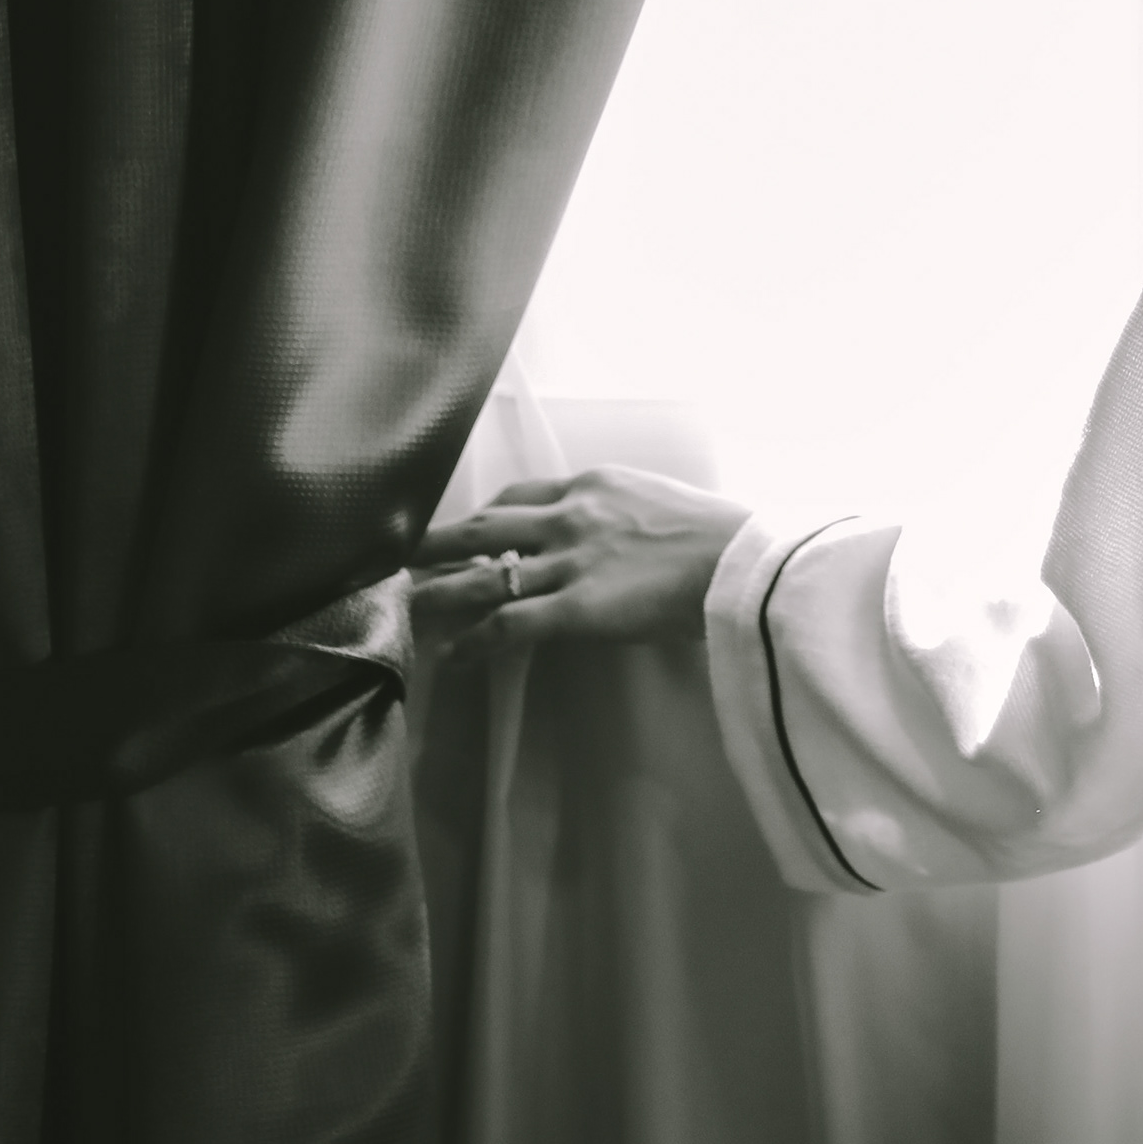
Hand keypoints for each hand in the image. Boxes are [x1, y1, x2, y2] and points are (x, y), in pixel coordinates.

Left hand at [410, 465, 752, 660]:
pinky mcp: (576, 608)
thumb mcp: (663, 502)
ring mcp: (570, 561)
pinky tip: (454, 659)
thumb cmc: (724, 535)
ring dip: (438, 594)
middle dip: (435, 543)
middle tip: (395, 557)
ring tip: (404, 610)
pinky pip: (509, 626)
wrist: (748, 561)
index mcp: (595, 484)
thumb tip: (614, 538)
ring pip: (482, 577)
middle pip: (482, 526)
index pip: (520, 497)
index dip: (484, 517)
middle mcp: (571, 515)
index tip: (465, 535)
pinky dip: (475, 644)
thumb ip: (624, 514)